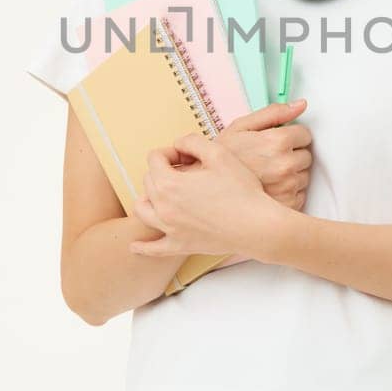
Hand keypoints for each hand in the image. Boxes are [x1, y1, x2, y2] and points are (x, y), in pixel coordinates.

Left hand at [129, 133, 291, 261]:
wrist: (257, 226)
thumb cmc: (241, 190)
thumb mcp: (219, 153)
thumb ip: (193, 141)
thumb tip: (179, 144)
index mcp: (169, 184)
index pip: (154, 159)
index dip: (170, 151)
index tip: (187, 155)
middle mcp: (163, 207)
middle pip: (149, 181)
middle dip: (163, 170)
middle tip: (186, 170)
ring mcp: (169, 229)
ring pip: (143, 210)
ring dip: (148, 198)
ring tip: (162, 195)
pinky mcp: (180, 245)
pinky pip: (153, 249)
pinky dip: (142, 247)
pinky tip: (135, 246)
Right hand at [215, 99, 312, 211]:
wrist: (204, 186)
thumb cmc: (222, 157)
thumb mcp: (242, 127)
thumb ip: (274, 113)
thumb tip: (301, 105)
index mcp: (277, 141)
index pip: (305, 135)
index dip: (291, 137)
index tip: (278, 142)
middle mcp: (285, 165)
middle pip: (306, 156)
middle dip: (291, 155)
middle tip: (269, 159)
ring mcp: (287, 187)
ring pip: (303, 177)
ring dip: (290, 175)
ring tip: (267, 175)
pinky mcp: (286, 205)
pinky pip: (300, 196)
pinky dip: (288, 194)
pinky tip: (269, 190)